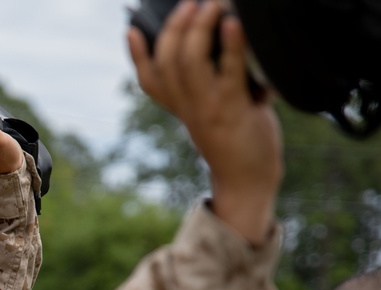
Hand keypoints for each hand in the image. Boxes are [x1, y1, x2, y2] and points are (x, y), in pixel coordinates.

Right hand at [128, 0, 282, 244]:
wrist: (249, 180)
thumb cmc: (237, 141)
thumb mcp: (215, 113)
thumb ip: (210, 86)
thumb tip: (220, 44)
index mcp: (180, 108)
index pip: (149, 81)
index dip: (137, 55)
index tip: (132, 30)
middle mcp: (188, 107)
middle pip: (167, 62)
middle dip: (174, 27)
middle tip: (190, 4)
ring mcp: (209, 108)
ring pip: (188, 61)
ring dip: (198, 28)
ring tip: (211, 5)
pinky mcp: (234, 109)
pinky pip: (229, 71)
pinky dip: (231, 44)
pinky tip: (233, 23)